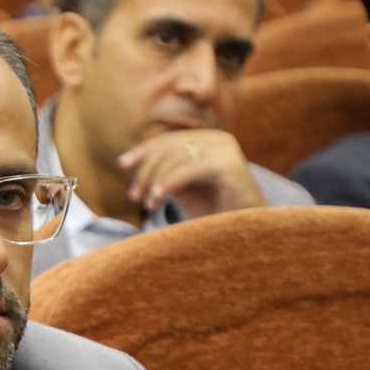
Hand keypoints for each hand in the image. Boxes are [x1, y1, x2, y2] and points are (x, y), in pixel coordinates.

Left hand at [118, 129, 265, 218]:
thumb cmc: (213, 209)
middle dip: (147, 170)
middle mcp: (219, 139)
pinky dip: (168, 183)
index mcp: (208, 139)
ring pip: (176, 157)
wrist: (245, 230)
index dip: (144, 151)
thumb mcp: (181, 186)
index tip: (123, 164)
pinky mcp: (230, 165)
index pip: (168, 140)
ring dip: (155, 181)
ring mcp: (226, 150)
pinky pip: (189, 169)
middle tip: (134, 195)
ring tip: (147, 203)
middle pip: (170, 147)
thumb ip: (161, 170)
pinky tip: (156, 199)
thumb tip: (126, 159)